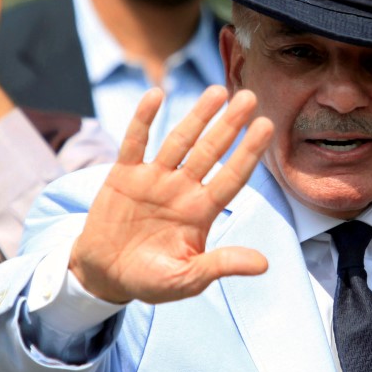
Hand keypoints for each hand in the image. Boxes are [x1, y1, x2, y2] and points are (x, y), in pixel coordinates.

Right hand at [69, 85, 274, 303]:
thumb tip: (263, 264)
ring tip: (217, 91)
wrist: (105, 276)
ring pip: (179, 141)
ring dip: (197, 116)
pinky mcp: (124, 175)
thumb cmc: (151, 279)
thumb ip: (220, 265)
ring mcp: (154, 179)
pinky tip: (156, 96)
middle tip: (249, 97)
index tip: (266, 126)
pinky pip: (135, 143)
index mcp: (201, 212)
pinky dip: (143, 120)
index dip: (248, 152)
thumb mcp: (187, 279)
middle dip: (229, 125)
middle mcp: (182, 189)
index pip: (231, 178)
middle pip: (210, 151)